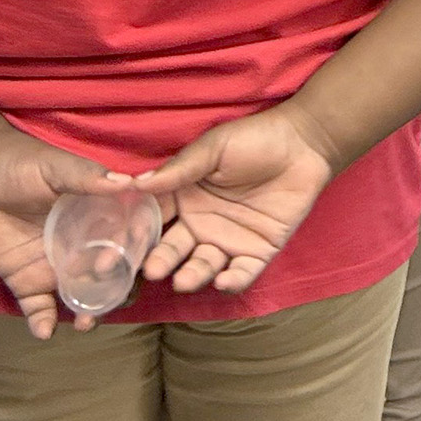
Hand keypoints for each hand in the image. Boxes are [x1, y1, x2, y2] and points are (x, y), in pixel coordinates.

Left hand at [0, 130, 133, 339]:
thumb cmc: (24, 165)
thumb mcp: (56, 167)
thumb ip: (86, 177)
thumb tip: (126, 183)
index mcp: (100, 218)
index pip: (127, 241)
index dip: (133, 255)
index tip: (128, 264)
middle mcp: (84, 248)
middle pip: (112, 277)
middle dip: (116, 293)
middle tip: (107, 298)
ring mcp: (56, 268)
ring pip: (82, 298)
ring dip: (88, 314)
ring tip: (84, 323)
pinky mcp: (27, 282)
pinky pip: (40, 309)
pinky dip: (44, 324)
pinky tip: (44, 331)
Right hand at [132, 102, 338, 297]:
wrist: (304, 143)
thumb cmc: (254, 139)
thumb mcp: (213, 148)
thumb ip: (178, 169)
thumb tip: (135, 184)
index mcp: (183, 197)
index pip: (153, 220)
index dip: (136, 234)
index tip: (116, 248)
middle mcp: (199, 224)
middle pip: (173, 249)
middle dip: (160, 261)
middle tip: (149, 271)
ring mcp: (227, 240)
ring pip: (202, 266)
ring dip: (192, 275)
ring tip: (183, 280)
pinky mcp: (257, 252)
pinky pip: (241, 273)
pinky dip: (232, 281)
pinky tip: (223, 281)